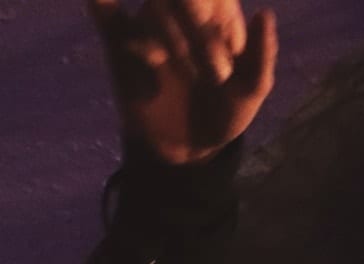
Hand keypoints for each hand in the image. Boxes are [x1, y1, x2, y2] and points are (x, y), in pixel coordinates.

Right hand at [89, 0, 277, 164]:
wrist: (186, 149)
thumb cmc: (225, 113)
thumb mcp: (251, 90)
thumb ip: (262, 54)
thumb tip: (264, 12)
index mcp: (214, 17)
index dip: (220, 23)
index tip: (228, 56)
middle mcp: (180, 14)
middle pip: (183, 1)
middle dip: (195, 32)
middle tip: (204, 70)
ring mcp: (149, 27)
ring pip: (154, 10)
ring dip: (167, 35)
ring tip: (166, 65)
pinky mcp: (120, 45)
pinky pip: (108, 19)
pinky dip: (102, 6)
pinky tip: (99, 0)